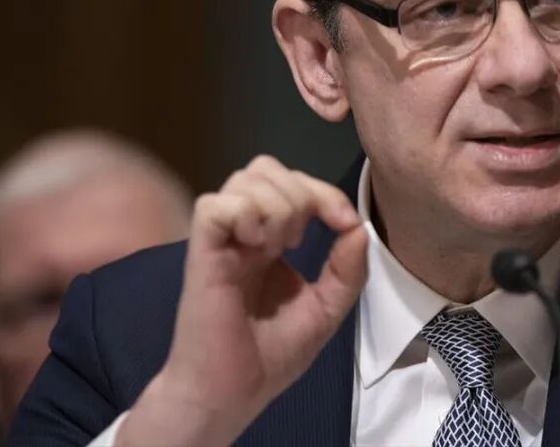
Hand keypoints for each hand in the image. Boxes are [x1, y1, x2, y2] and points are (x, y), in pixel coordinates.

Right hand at [118, 156, 367, 445]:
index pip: (292, 183)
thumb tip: (358, 227)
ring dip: (277, 205)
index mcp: (269, 240)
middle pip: (266, 167)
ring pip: (245, 178)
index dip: (324, 191)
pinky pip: (215, 205)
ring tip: (278, 246)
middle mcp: (244, 233)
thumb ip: (347, 268)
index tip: (343, 222)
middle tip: (301, 239)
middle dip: (301, 191)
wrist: (234, 392)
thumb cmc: (271, 355)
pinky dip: (245, 215)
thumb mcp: (326, 309)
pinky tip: (256, 247)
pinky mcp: (201, 253)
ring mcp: (222, 240)